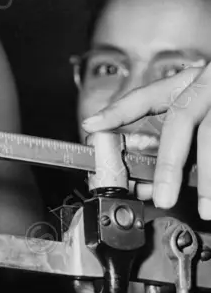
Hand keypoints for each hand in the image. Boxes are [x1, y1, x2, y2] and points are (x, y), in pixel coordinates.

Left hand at [82, 64, 210, 218]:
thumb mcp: (197, 99)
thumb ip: (168, 127)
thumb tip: (135, 165)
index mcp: (190, 81)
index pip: (148, 94)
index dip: (119, 109)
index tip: (93, 126)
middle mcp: (208, 82)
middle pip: (182, 119)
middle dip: (170, 162)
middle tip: (162, 197)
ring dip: (210, 178)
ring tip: (208, 211)